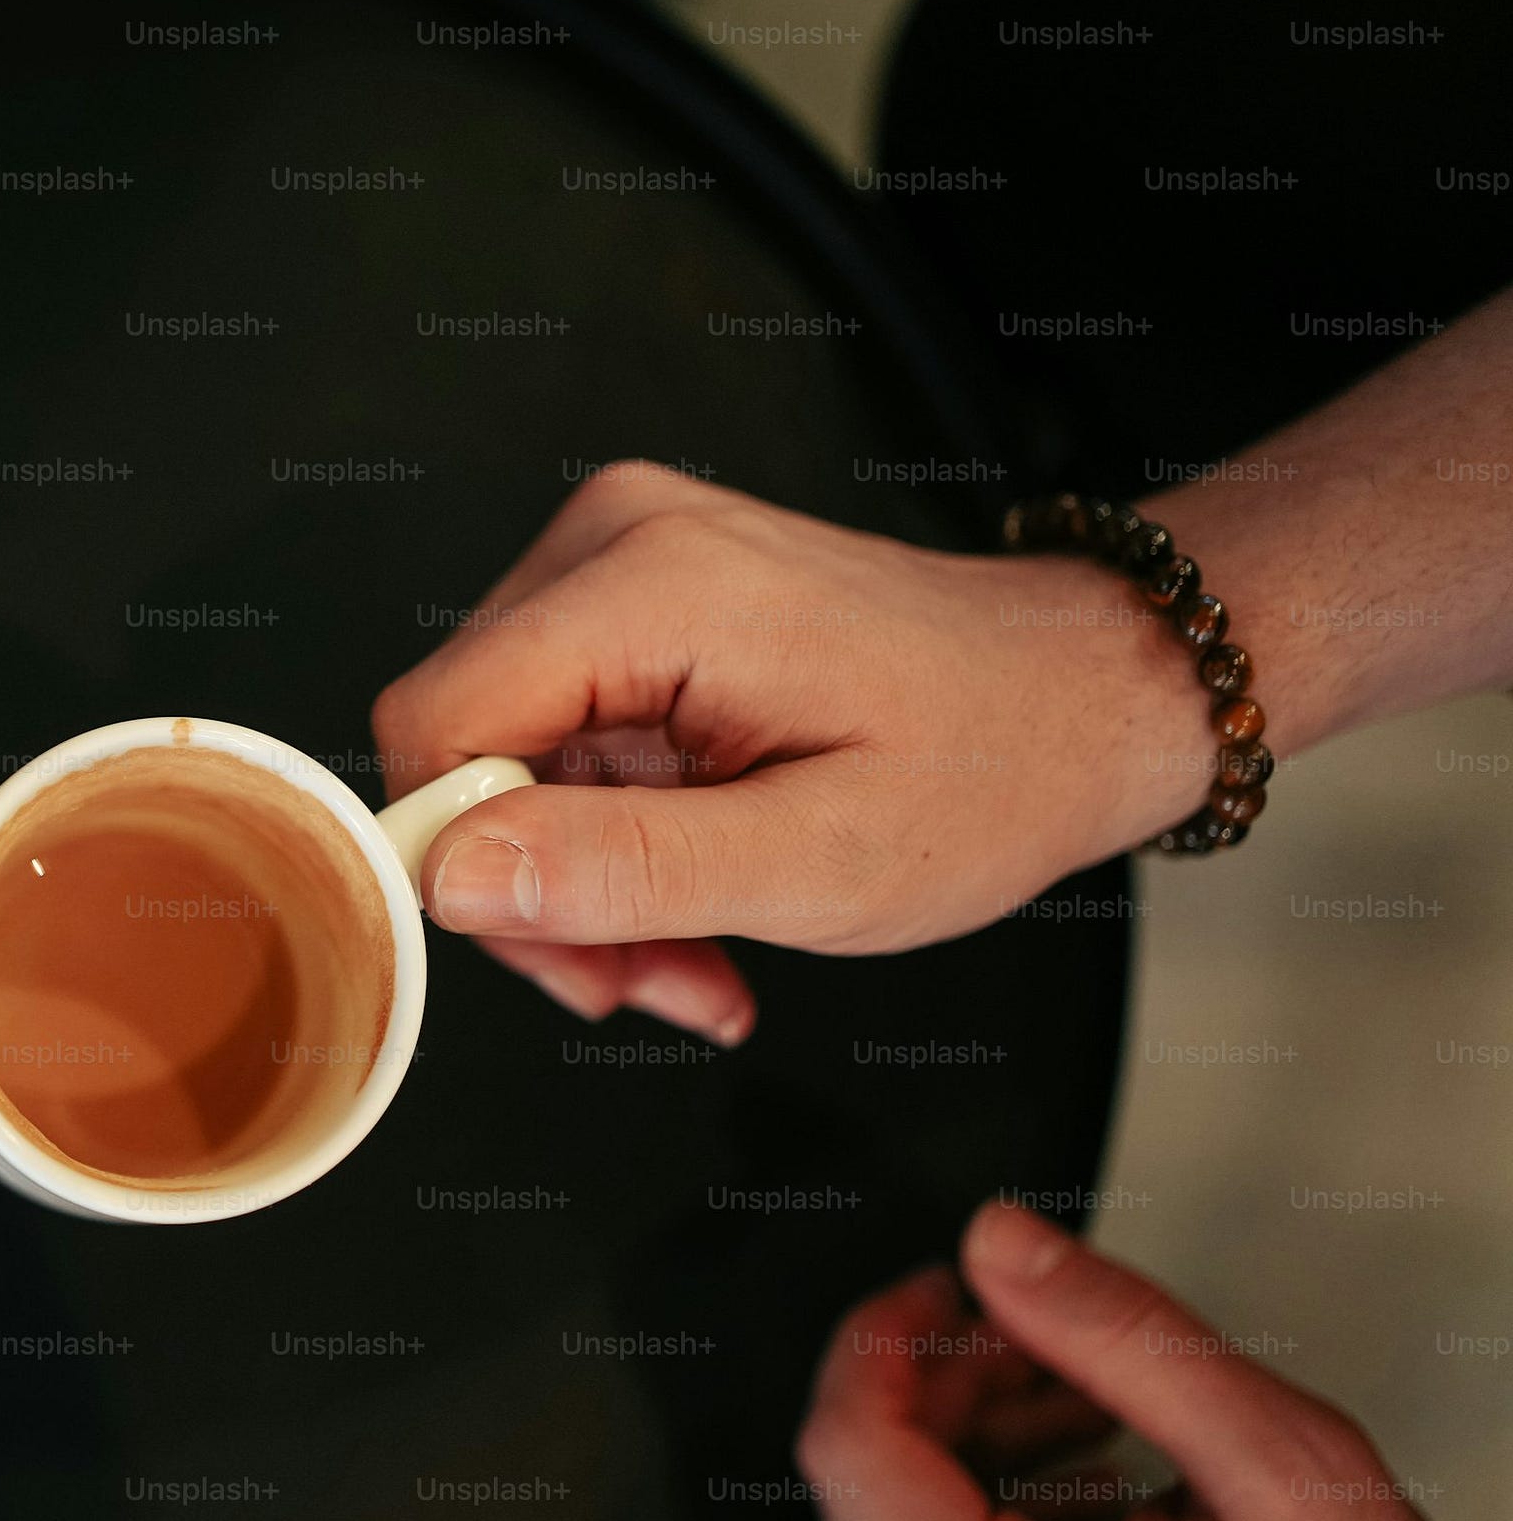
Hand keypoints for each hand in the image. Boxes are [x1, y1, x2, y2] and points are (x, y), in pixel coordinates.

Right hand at [368, 464, 1222, 1041]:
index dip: (465, 863)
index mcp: (650, 586)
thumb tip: (449, 877)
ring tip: (694, 954)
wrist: (1085, 693)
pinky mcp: (633, 593)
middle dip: (542, 893)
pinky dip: (611, 838)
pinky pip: (555, 739)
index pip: (436, 724)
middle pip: (462, 747)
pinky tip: (696, 892)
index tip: (573, 956)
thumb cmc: (988, 768)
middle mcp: (616, 540)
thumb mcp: (815, 864)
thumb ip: (622, 870)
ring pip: (502, 759)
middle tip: (656, 980)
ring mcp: (621, 557)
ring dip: (581, 883)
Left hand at [801, 1202, 1512, 1520]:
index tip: (943, 1285)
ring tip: (1092, 1411)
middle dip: (944, 1389)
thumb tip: (1001, 1243)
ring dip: (970, 1452)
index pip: (848, 1446)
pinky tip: (1094, 1495)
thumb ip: (1120, 1334)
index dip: (883, 1339)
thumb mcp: (1282, 1468)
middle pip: (860, 1489)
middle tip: (1044, 1343)